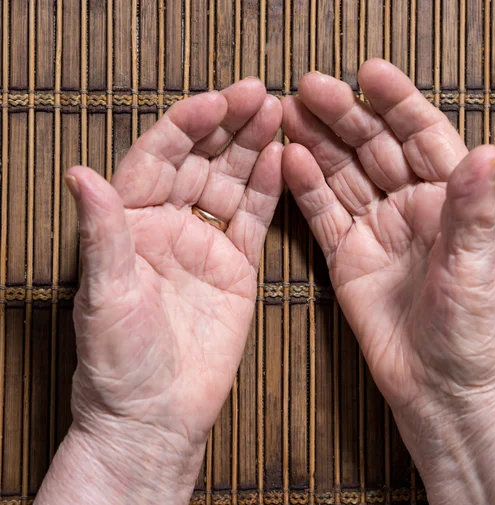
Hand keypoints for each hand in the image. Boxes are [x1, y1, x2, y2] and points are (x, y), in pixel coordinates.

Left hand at [37, 79, 282, 504]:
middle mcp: (167, 224)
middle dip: (228, 125)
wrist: (156, 413)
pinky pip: (255, 219)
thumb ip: (102, 233)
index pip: (158, 156)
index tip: (216, 102)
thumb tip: (79, 173)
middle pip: (200, 160)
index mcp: (129, 222)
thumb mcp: (105, 295)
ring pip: (232, 182)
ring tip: (277, 116)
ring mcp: (204, 243)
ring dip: (253, 148)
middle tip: (259, 95)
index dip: (186, 124)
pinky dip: (270, 190)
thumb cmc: (119, 361)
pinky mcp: (236, 266)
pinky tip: (284, 160)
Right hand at [281, 60, 494, 504]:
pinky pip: (324, 213)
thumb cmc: (472, 332)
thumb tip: (485, 153)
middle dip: (344, 115)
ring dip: (319, 143)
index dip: (398, 102)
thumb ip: (473, 209)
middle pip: (375, 148)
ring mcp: (376, 230)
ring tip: (290, 113)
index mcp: (449, 201)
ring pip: (343, 174)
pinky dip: (306, 187)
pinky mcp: (347, 256)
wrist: (442, 388)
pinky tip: (290, 160)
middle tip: (310, 88)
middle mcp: (411, 208)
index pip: (423, 136)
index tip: (370, 74)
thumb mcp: (476, 268)